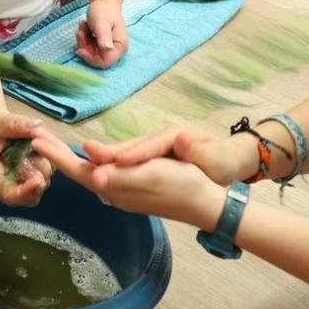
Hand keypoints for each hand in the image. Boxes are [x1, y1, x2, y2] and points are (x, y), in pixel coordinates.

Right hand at [0, 105, 57, 206]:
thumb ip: (17, 124)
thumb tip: (38, 126)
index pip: (7, 194)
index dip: (24, 192)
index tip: (38, 180)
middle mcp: (7, 178)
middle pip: (28, 197)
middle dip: (39, 180)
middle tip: (39, 157)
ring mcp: (20, 175)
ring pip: (40, 185)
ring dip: (45, 168)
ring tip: (39, 145)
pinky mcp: (30, 168)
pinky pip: (45, 172)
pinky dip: (50, 161)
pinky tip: (45, 144)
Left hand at [32, 137, 225, 229]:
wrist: (205, 203)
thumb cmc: (180, 185)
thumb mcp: (149, 176)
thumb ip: (119, 175)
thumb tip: (92, 174)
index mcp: (113, 187)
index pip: (77, 169)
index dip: (55, 154)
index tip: (34, 139)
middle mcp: (112, 191)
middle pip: (78, 170)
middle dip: (56, 154)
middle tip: (35, 136)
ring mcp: (121, 191)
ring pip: (87, 173)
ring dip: (68, 158)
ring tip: (52, 145)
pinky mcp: (131, 188)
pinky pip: (100, 174)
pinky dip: (86, 162)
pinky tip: (86, 158)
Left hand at [77, 0, 127, 67]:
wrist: (104, 2)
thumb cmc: (103, 10)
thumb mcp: (101, 22)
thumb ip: (103, 35)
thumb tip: (107, 48)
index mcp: (120, 47)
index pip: (105, 62)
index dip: (90, 58)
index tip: (80, 48)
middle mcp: (116, 50)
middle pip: (96, 58)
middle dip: (85, 46)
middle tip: (80, 31)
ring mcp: (109, 48)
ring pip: (91, 53)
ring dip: (83, 40)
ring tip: (83, 26)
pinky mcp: (102, 45)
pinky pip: (90, 48)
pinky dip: (84, 39)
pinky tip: (85, 27)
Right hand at [83, 126, 253, 186]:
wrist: (227, 164)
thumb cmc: (221, 162)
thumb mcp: (214, 159)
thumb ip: (197, 150)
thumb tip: (183, 138)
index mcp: (173, 136)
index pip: (148, 147)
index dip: (132, 154)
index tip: (116, 161)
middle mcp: (157, 138)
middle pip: (129, 147)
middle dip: (108, 153)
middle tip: (85, 153)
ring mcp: (150, 147)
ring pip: (124, 153)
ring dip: (104, 160)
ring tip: (82, 163)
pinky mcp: (146, 158)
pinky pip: (126, 161)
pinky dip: (110, 165)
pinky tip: (95, 172)